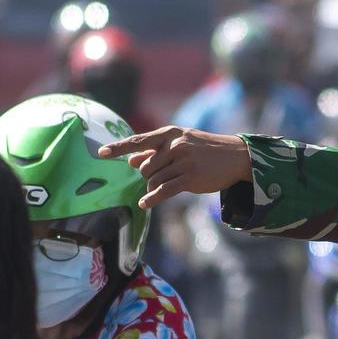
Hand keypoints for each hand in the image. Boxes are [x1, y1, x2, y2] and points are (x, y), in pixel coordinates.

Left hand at [99, 127, 252, 208]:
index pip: (139, 140)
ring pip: (153, 180)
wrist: (236, 156)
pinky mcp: (190, 178)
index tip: (101, 153)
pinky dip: (152, 199)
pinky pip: (164, 190)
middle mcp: (175, 145)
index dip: (118, 148)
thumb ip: (155, 151)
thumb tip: (131, 161)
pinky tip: (145, 204)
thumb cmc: (205, 150)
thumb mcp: (181, 144)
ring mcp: (183, 161)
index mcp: (171, 133)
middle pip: (145, 166)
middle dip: (147, 176)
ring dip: (153, 188)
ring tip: (165, 187)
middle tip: (163, 176)